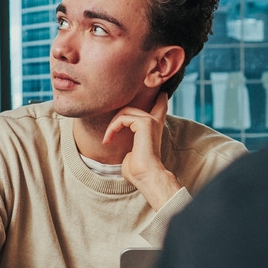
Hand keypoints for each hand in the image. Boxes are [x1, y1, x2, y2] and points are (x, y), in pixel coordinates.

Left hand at [104, 93, 180, 210]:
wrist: (146, 175)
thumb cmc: (137, 169)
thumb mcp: (130, 152)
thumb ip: (129, 141)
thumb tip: (117, 143)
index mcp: (154, 128)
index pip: (159, 107)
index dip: (158, 98)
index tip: (160, 91)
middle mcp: (154, 122)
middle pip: (131, 107)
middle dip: (115, 119)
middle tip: (108, 137)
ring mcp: (150, 121)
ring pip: (125, 111)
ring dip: (112, 126)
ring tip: (108, 139)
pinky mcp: (145, 122)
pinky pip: (122, 118)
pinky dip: (112, 128)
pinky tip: (109, 140)